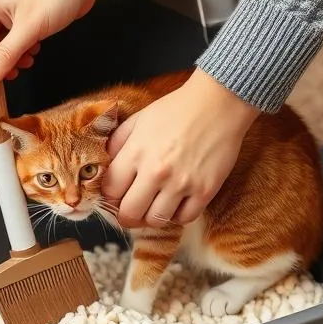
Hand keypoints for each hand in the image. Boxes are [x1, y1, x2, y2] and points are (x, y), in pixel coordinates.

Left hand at [102, 69, 260, 228]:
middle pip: (130, 213)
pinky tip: (177, 203)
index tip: (117, 195)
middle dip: (126, 214)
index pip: (110, 191)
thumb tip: (104, 167)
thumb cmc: (177, 109)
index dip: (110, 196)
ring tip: (155, 205)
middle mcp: (156, 171)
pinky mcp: (205, 191)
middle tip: (132, 209)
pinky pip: (185, 219)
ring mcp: (182, 183)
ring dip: (152, 216)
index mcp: (136, 152)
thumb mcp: (139, 119)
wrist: (218, 103)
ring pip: (156, 220)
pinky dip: (178, 215)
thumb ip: (117, 143)